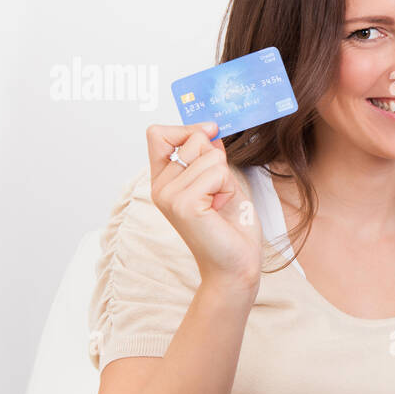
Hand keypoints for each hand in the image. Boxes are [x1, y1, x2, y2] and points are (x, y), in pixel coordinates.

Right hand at [146, 121, 263, 289]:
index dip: (187, 129)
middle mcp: (160, 187)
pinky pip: (217, 172)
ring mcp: (169, 196)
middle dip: (218, 161)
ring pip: (210, 156)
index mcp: (164, 180)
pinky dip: (227, 188)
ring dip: (226, 178)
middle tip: (219, 193)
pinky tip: (220, 209)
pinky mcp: (184, 204)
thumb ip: (210, 156)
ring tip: (219, 204)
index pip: (158, 134)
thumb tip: (209, 129)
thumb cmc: (230, 228)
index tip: (210, 133)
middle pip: (193, 140)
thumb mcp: (222, 182)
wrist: (237, 264)